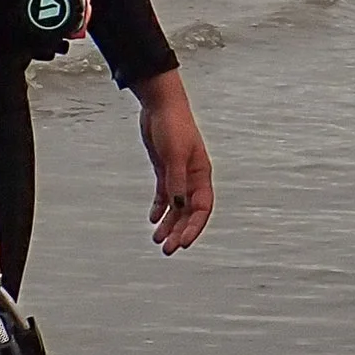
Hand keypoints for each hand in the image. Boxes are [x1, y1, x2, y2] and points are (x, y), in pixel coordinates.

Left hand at [136, 69, 213, 254]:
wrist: (160, 105)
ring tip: (157, 240)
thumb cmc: (173, 125)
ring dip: (168, 224)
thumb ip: (176, 181)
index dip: (194, 227)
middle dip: (179, 231)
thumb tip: (178, 206)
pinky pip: (165, 195)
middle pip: (189, 212)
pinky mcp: (165, 169)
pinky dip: (160, 208)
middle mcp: (192, 177)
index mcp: (201, 174)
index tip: (182, 243)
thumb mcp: (174, 155)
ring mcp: (178, 174)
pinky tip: (153, 219)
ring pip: (176, 207)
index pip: (202, 208)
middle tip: (167, 249)